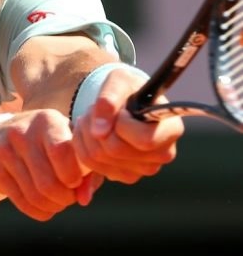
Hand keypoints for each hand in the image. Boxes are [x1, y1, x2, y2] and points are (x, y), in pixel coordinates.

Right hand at [0, 110, 101, 221]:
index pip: (61, 151)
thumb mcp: (68, 143)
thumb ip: (86, 170)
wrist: (0, 136)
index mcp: (46, 120)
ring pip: (35, 195)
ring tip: (58, 202)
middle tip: (69, 197)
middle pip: (48, 182)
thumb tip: (84, 199)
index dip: (73, 174)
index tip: (76, 181)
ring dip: (53, 206)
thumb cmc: (47, 142)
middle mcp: (22, 132)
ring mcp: (4, 150)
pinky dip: (39, 211)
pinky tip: (44, 205)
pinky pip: (22, 202)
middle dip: (65, 198)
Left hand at [71, 67, 184, 182]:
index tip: (121, 110)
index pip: (144, 140)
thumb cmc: (127, 88)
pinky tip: (91, 131)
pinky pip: (90, 164)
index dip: (122, 124)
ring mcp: (144, 169)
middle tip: (96, 109)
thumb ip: (109, 98)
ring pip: (98, 158)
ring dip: (86, 133)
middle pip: (115, 150)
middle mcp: (162, 154)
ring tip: (93, 118)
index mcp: (171, 130)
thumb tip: (99, 131)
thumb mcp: (118, 80)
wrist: (123, 101)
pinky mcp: (124, 175)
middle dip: (96, 125)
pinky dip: (83, 144)